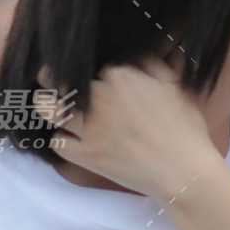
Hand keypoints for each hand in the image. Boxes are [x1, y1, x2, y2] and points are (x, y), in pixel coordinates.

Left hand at [35, 60, 220, 206]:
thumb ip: (150, 65)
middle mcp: (99, 97)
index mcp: (120, 76)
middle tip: (49, 79)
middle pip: (61, 80)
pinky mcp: (86, 154)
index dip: (89, 70)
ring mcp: (89, 127)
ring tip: (46, 103)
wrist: (184, 173)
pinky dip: (61, 139)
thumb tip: (131, 56)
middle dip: (53, 78)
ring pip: (48, 108)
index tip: (88, 74)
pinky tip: (69, 137)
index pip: (93, 65)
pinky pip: (58, 142)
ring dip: (45, 104)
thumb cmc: (185, 130)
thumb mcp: (174, 86)